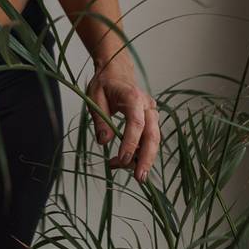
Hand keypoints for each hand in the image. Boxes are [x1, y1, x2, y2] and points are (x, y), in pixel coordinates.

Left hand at [86, 59, 159, 183]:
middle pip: (152, 135)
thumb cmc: (104, 83)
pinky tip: (127, 161)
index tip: (122, 160)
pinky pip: (150, 138)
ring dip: (143, 157)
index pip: (136, 123)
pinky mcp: (150, 119)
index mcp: (133, 97)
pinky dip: (141, 151)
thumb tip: (104, 142)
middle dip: (146, 158)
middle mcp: (147, 105)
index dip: (131, 143)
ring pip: (154, 139)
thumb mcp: (94, 97)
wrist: (116, 70)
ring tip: (127, 171)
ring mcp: (151, 112)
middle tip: (139, 178)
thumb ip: (100, 119)